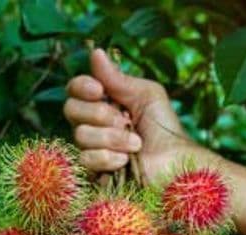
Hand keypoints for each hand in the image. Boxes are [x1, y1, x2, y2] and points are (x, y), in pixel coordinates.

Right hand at [63, 48, 200, 182]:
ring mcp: (92, 147)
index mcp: (104, 101)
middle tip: (125, 121)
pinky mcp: (93, 171)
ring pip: (80, 135)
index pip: (75, 89)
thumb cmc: (164, 127)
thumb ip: (118, 78)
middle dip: (99, 114)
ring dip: (112, 138)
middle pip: (71, 109)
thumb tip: (95, 52)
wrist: (174, 161)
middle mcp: (93, 122)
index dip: (82, 87)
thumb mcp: (146, 95)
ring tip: (136, 144)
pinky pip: (85, 159)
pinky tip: (125, 161)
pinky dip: (108, 158)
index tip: (99, 90)